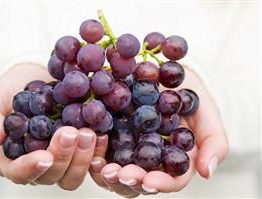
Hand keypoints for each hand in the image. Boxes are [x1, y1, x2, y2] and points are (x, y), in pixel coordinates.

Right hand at [0, 63, 103, 189]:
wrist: (37, 79)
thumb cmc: (12, 91)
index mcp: (12, 158)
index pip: (19, 173)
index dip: (32, 168)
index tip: (46, 156)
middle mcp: (38, 163)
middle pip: (51, 175)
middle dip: (63, 157)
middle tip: (72, 132)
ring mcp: (61, 159)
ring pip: (72, 175)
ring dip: (83, 157)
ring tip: (88, 132)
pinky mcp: (78, 151)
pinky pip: (91, 162)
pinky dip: (97, 151)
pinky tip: (101, 134)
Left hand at [90, 66, 229, 196]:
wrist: (164, 72)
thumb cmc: (188, 94)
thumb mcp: (206, 113)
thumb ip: (213, 142)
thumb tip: (207, 173)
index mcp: (173, 158)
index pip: (170, 180)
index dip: (160, 184)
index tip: (149, 181)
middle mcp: (150, 158)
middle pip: (140, 181)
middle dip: (129, 181)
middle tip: (119, 174)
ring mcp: (129, 147)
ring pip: (118, 172)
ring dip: (109, 174)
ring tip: (102, 167)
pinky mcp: (111, 134)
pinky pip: (101, 150)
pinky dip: (94, 153)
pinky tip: (91, 146)